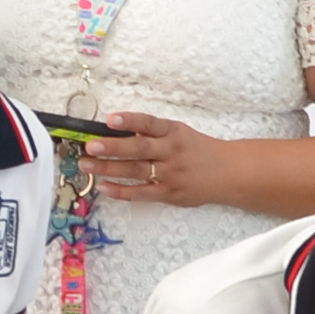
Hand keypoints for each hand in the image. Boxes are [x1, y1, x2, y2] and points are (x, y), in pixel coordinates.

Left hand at [78, 112, 238, 205]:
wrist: (227, 173)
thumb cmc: (198, 150)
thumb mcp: (179, 134)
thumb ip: (154, 133)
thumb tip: (118, 131)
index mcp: (174, 132)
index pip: (150, 124)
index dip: (130, 121)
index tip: (110, 119)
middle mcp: (172, 152)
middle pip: (139, 149)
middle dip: (113, 147)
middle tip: (90, 146)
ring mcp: (170, 175)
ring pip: (135, 171)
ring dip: (109, 168)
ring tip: (86, 165)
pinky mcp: (169, 194)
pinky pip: (141, 193)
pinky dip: (121, 191)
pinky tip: (103, 187)